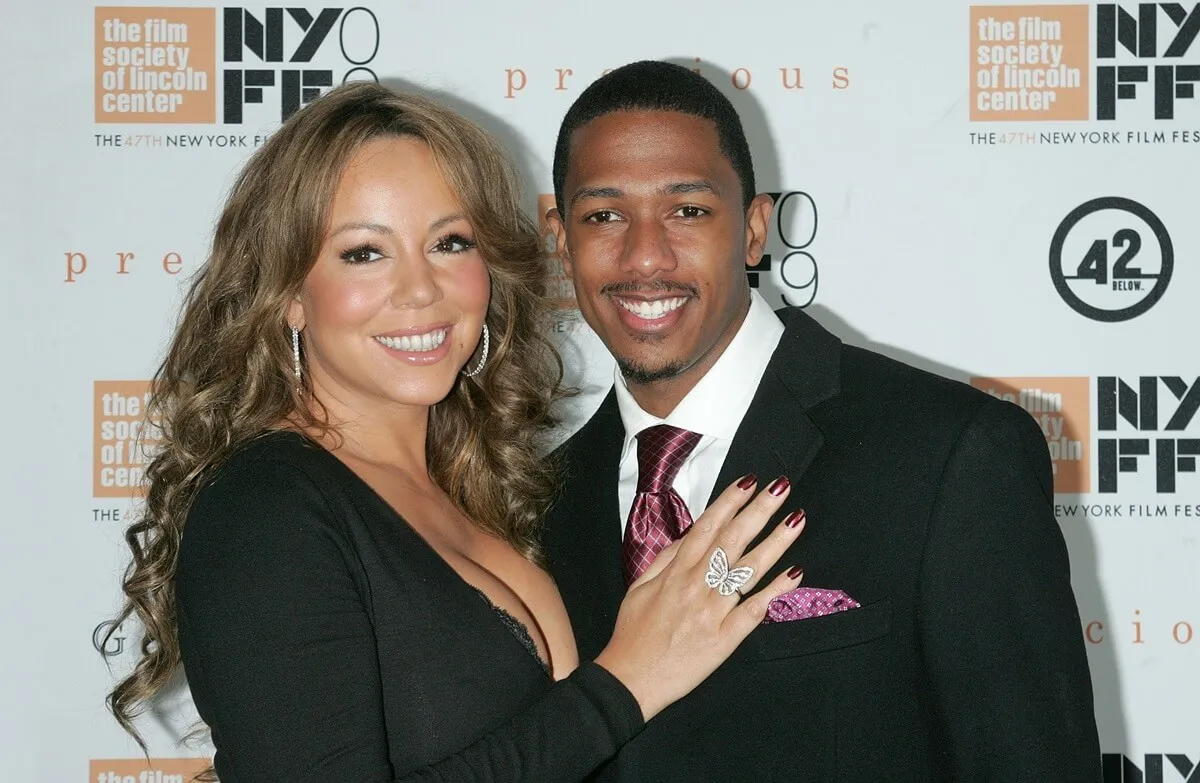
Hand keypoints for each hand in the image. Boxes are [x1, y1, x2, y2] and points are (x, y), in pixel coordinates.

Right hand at [593, 475, 805, 720]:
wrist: (631, 678)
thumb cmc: (633, 633)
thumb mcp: (639, 588)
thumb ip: (666, 560)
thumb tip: (690, 536)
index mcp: (675, 572)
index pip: (707, 528)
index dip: (729, 502)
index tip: (749, 482)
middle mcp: (696, 586)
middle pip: (733, 540)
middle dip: (758, 511)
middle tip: (781, 487)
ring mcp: (713, 612)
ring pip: (749, 570)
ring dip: (775, 542)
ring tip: (796, 520)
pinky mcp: (725, 639)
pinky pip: (754, 610)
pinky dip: (775, 591)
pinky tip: (795, 573)